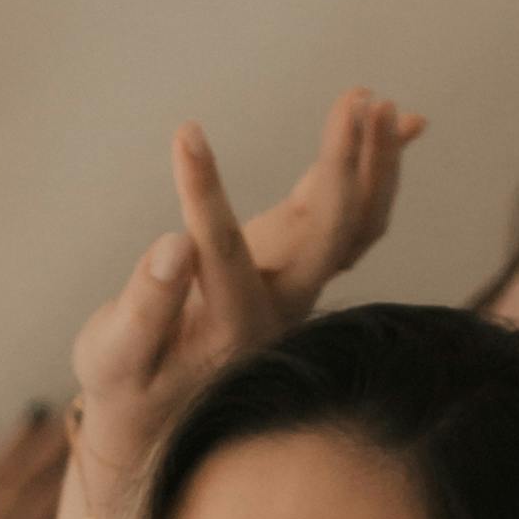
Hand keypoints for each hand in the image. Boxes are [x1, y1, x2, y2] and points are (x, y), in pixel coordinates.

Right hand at [67, 97, 421, 510]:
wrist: (158, 420)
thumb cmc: (124, 386)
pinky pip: (354, 217)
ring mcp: (297, 287)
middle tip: (355, 99)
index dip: (204, 193)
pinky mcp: (296, 264)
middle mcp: (282, 308)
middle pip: (336, 235)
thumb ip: (143, 305)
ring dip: (376, 161)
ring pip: (359, 225)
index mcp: (232, 329)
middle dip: (347, 163)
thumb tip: (174, 244)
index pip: (224, 253)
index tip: (185, 135)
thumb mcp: (113, 355)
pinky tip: (406, 119)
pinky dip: (378, 169)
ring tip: (377, 98)